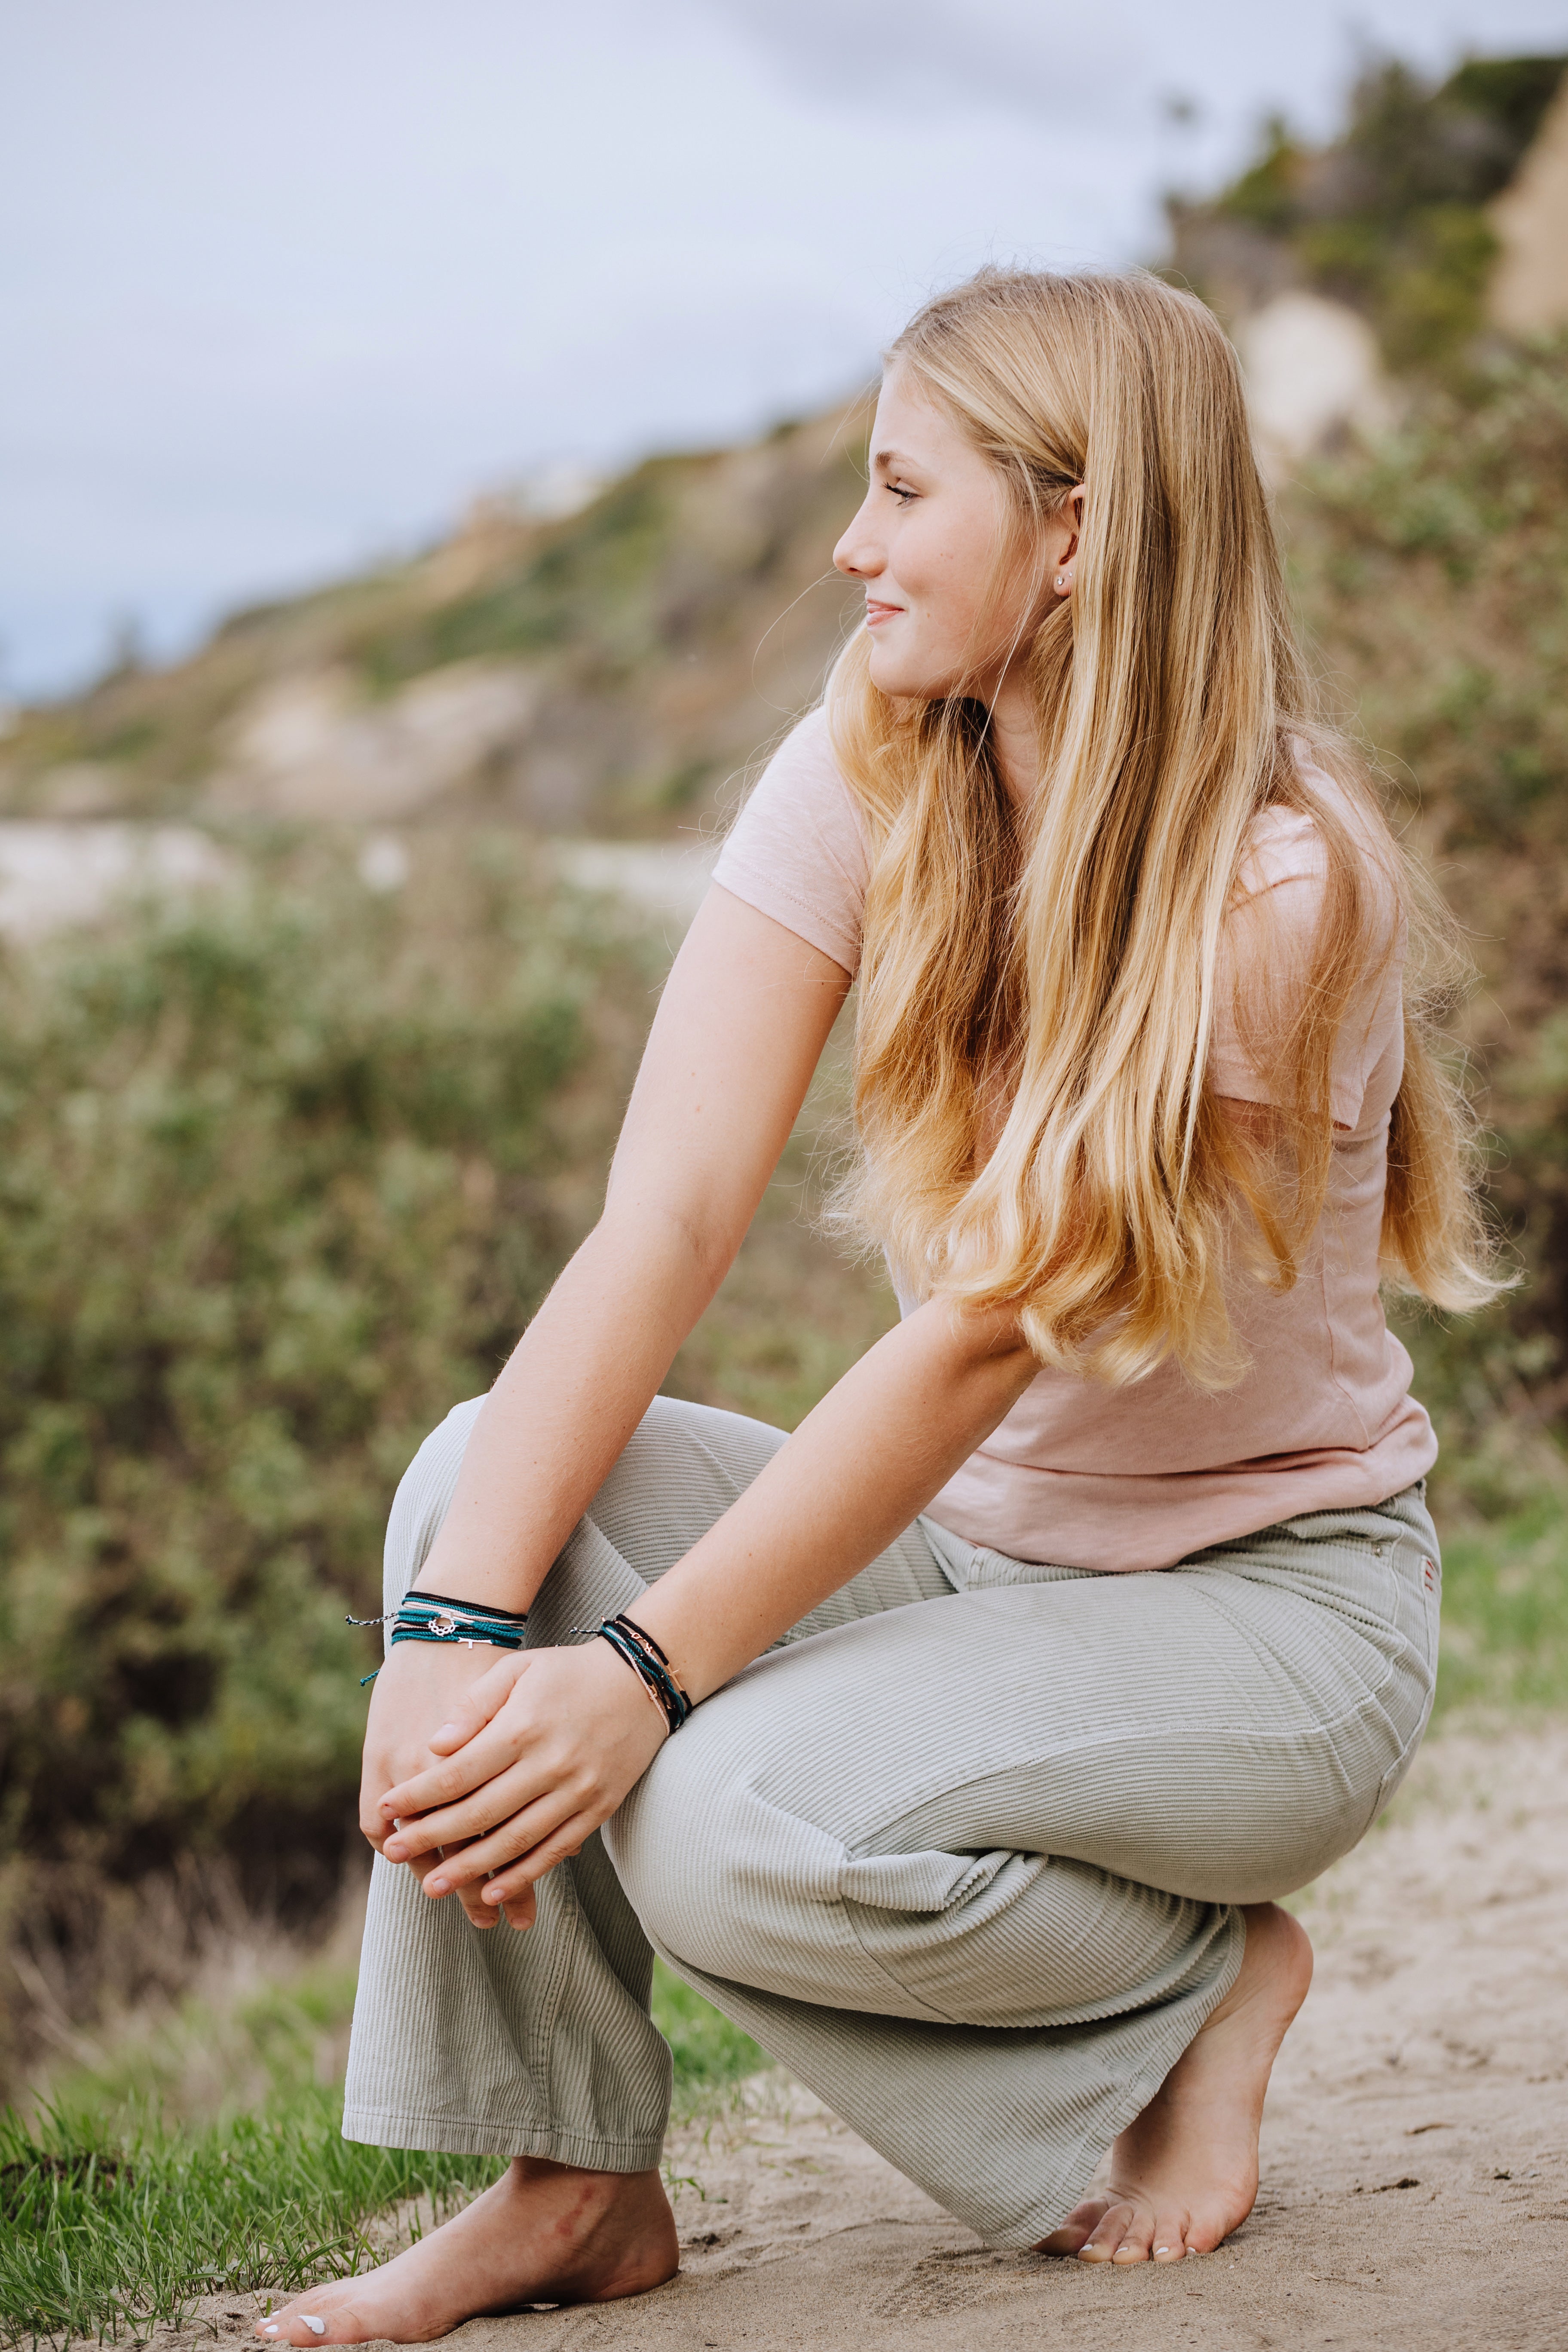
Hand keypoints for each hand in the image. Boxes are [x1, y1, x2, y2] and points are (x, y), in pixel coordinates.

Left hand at [376, 1639, 668, 1929]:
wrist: (641, 1680)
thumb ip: (474, 1705)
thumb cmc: (569, 1671)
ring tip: (435, 1889)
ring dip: (472, 1870)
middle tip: (396, 1854)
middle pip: (480, 1813)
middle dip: (432, 1837)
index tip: (386, 1809)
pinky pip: (556, 1850)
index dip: (419, 1795)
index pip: (459, 1772)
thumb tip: (434, 1745)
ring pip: (515, 1841)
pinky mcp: (598, 1809)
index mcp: (523, 1727)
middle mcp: (549, 1764)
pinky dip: (524, 1875)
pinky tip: (494, 1892)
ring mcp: (577, 1791)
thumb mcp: (518, 1669)